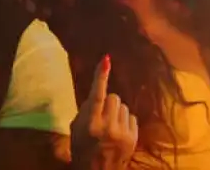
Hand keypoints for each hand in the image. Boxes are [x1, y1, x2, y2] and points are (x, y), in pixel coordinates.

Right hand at [70, 55, 137, 169]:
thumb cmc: (82, 150)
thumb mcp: (76, 130)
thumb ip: (85, 110)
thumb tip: (97, 92)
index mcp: (90, 124)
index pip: (96, 95)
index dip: (100, 76)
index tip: (106, 60)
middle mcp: (108, 127)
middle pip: (113, 97)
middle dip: (107, 102)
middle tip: (101, 114)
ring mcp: (123, 133)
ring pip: (123, 106)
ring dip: (116, 112)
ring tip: (109, 125)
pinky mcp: (133, 137)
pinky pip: (131, 116)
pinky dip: (124, 121)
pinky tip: (118, 132)